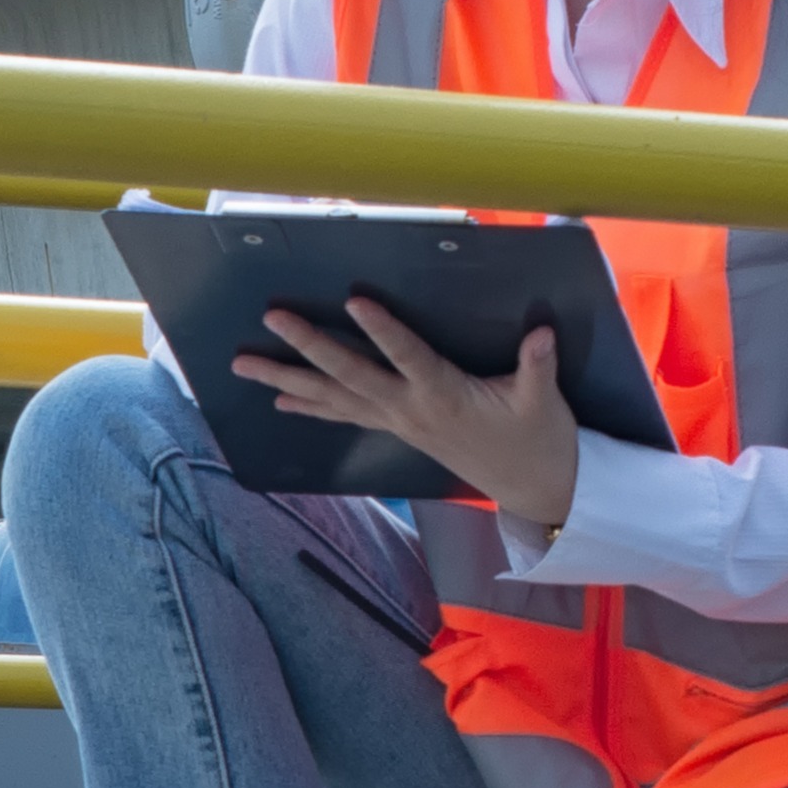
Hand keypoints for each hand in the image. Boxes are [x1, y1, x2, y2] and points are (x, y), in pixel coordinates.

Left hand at [235, 298, 581, 527]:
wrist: (535, 487)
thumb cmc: (540, 439)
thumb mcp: (543, 402)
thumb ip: (538, 365)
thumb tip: (542, 331)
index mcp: (445, 397)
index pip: (409, 357)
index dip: (382, 330)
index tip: (354, 301)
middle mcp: (411, 411)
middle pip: (351, 376)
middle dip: (308, 347)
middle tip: (272, 319)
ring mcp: (399, 423)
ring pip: (334, 398)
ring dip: (287, 379)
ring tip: (244, 364)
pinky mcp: (398, 430)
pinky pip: (344, 416)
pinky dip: (310, 406)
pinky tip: (280, 398)